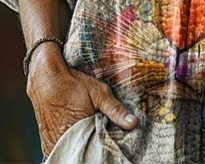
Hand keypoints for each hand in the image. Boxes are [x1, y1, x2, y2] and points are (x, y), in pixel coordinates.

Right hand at [26, 42, 137, 156]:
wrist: (45, 77)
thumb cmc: (73, 83)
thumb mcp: (99, 93)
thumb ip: (115, 110)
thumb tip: (133, 123)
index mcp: (77, 133)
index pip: (96, 151)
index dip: (105, 147)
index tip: (114, 143)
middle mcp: (62, 142)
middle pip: (84, 152)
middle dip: (94, 146)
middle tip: (101, 135)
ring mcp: (52, 143)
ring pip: (72, 152)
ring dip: (81, 146)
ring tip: (90, 134)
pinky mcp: (46, 141)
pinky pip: (61, 149)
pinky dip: (71, 145)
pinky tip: (78, 136)